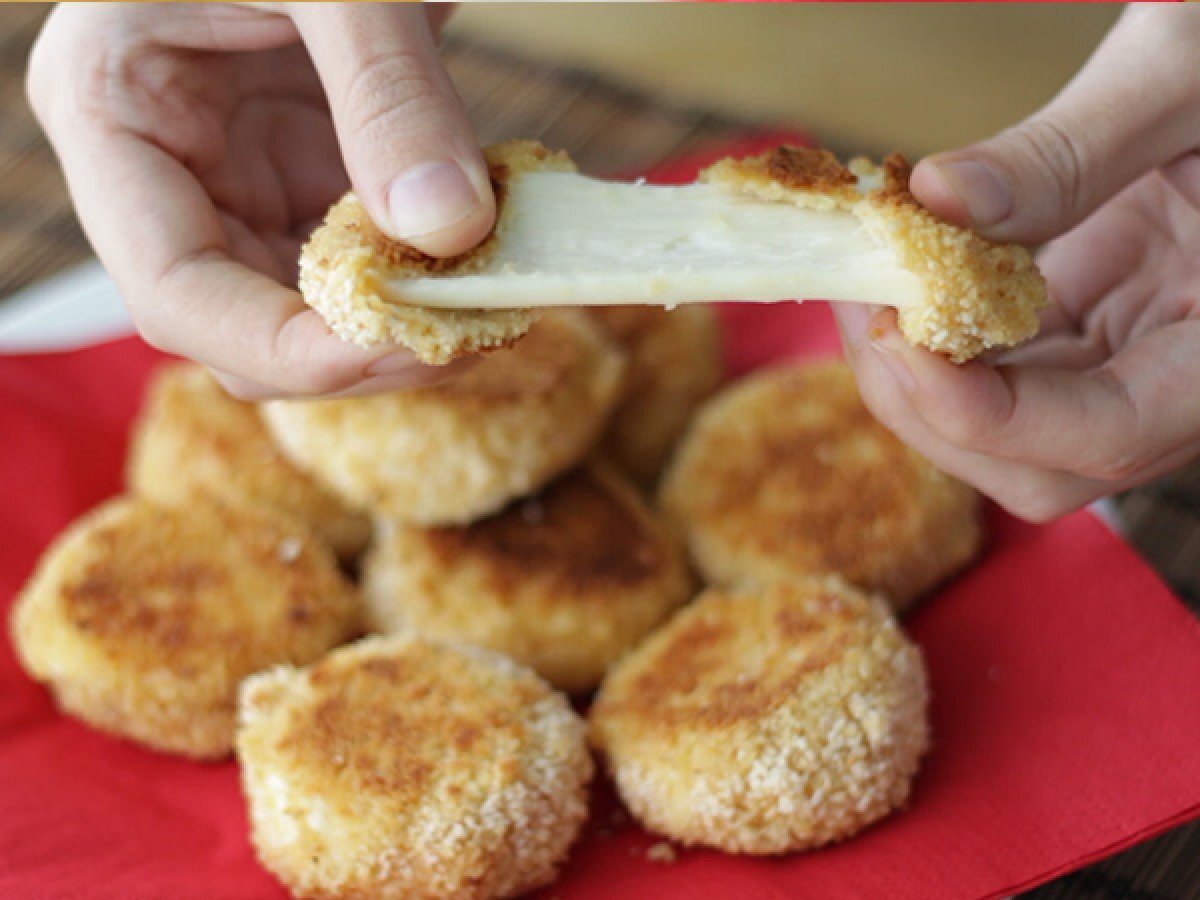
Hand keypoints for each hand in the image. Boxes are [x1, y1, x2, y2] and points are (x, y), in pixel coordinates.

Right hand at [28, 3, 489, 398]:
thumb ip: (388, 93)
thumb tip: (452, 231)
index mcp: (110, 107)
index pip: (174, 289)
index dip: (284, 345)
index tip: (401, 347)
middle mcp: (164, 167)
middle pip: (241, 325)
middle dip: (355, 352)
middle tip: (472, 337)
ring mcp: (235, 178)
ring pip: (305, 314)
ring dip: (398, 330)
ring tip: (492, 307)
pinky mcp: (301, 175)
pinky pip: (357, 266)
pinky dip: (421, 282)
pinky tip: (484, 268)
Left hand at [835, 4, 1199, 521]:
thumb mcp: (1186, 77)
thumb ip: (1071, 150)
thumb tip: (937, 196)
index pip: (1111, 436)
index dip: (989, 416)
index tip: (897, 342)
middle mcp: (1183, 375)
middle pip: (1037, 460)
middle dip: (926, 401)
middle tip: (858, 311)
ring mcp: (1135, 354)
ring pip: (1004, 418)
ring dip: (915, 365)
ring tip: (859, 279)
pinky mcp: (1098, 320)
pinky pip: (1002, 357)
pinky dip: (938, 326)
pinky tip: (895, 269)